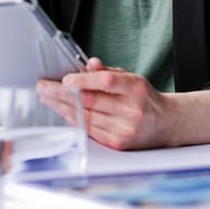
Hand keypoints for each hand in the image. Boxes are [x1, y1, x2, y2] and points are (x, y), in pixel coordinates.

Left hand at [39, 57, 175, 149]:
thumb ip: (109, 72)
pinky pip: (88, 130)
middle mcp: (131, 111)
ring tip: (47, 98)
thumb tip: (89, 64)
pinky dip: (73, 120)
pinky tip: (62, 111)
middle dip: (62, 94)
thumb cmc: (145, 98)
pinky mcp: (117, 144)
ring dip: (62, 107)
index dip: (84, 81)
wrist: (165, 124)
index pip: (107, 82)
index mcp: (137, 89)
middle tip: (44, 87)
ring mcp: (124, 130)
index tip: (65, 79)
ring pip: (85, 117)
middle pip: (90, 101)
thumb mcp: (132, 79)